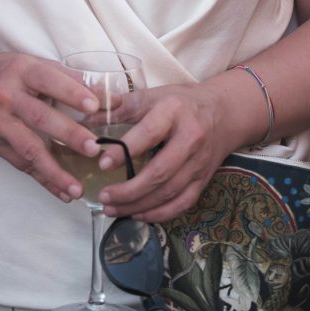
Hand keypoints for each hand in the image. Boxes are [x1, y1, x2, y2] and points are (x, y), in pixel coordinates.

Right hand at [0, 53, 105, 201]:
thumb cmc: (4, 73)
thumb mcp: (30, 64)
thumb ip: (67, 77)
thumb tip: (108, 93)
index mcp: (20, 70)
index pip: (48, 80)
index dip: (71, 92)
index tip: (95, 105)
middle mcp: (6, 97)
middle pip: (39, 117)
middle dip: (68, 134)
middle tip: (93, 148)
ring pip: (29, 150)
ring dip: (54, 171)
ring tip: (77, 188)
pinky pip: (23, 166)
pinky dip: (45, 181)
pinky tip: (64, 193)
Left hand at [95, 83, 230, 222]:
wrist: (224, 113)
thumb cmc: (181, 102)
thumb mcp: (152, 95)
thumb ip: (119, 105)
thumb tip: (85, 113)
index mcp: (174, 112)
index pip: (148, 134)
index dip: (124, 151)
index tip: (102, 163)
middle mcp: (191, 139)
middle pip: (160, 172)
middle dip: (129, 190)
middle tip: (104, 196)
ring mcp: (199, 163)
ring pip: (169, 192)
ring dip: (139, 205)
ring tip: (112, 209)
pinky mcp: (203, 180)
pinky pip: (182, 203)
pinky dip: (159, 214)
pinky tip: (138, 215)